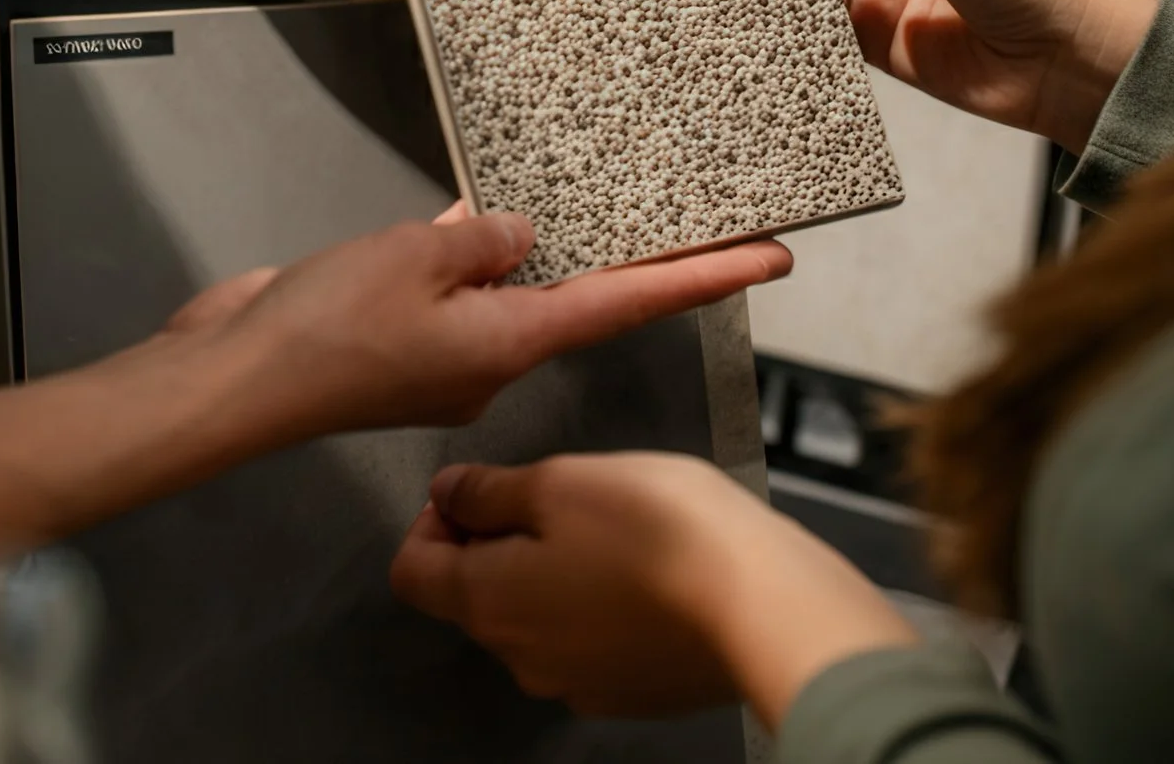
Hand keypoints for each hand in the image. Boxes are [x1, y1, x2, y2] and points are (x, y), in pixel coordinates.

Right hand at [215, 213, 792, 442]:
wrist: (235, 382)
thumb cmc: (328, 329)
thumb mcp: (418, 259)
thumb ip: (485, 240)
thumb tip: (522, 234)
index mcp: (513, 342)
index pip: (630, 303)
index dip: (706, 276)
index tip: (773, 255)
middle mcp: (493, 355)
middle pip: (576, 296)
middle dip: (618, 253)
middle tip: (681, 203)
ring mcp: (445, 353)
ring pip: (508, 288)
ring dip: (527, 247)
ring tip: (553, 191)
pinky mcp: (398, 340)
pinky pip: (453, 288)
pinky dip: (462, 254)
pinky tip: (458, 215)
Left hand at [390, 453, 916, 726]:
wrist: (761, 606)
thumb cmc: (660, 531)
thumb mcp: (561, 481)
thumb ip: (490, 491)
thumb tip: (448, 495)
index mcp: (487, 601)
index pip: (412, 570)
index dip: (433, 521)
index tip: (477, 490)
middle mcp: (520, 657)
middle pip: (474, 595)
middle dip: (499, 542)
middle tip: (557, 496)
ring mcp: (576, 683)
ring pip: (534, 619)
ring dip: (552, 573)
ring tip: (612, 528)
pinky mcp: (629, 692)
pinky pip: (589, 644)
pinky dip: (600, 607)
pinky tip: (645, 571)